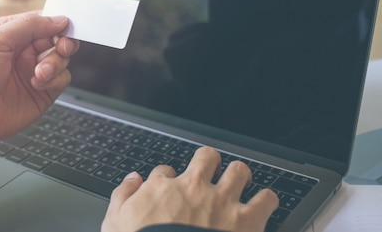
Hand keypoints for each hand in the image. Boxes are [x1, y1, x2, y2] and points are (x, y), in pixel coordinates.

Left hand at [0, 12, 78, 163]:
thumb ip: (29, 25)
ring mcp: (33, 71)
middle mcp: (25, 51)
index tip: (65, 27)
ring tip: (39, 73)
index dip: (57, 23)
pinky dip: (55, 80)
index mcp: (12, 32)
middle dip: (63, 42)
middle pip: (57, 39)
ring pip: (62, 59)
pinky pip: (62, 80)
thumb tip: (59, 20)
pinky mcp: (41, 92)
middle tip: (61, 47)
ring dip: (55, 63)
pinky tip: (37, 84)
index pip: (44, 21)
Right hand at [101, 147, 277, 231]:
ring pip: (239, 171)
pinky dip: (266, 201)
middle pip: (206, 157)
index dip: (168, 179)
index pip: (166, 171)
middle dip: (209, 163)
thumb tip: (132, 180)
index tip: (171, 189)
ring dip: (240, 177)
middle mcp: (194, 188)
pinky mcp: (246, 220)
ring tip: (241, 184)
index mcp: (162, 189)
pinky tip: (263, 205)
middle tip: (211, 175)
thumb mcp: (115, 224)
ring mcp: (222, 202)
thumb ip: (122, 197)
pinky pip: (266, 199)